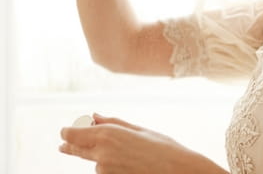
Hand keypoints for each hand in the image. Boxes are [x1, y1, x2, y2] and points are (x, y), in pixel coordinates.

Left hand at [59, 113, 188, 173]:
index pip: (72, 134)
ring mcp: (104, 170)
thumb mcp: (138, 130)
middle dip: (70, 145)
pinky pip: (104, 170)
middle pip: (75, 148)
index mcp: (107, 134)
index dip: (68, 131)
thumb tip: (94, 116)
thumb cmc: (163, 147)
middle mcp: (101, 153)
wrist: (177, 171)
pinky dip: (110, 166)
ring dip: (99, 156)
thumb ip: (113, 123)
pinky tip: (128, 162)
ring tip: (125, 153)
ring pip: (93, 160)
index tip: (68, 130)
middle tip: (63, 146)